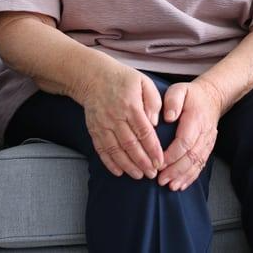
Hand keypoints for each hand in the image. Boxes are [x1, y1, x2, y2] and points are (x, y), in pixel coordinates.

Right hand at [78, 62, 163, 179]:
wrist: (93, 76)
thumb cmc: (123, 79)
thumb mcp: (143, 82)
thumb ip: (153, 101)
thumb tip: (155, 124)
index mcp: (131, 105)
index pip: (144, 132)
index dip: (152, 149)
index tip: (160, 161)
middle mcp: (115, 117)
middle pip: (130, 144)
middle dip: (142, 161)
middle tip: (152, 174)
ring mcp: (102, 124)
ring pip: (115, 150)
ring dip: (128, 165)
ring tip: (139, 175)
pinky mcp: (94, 129)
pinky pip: (101, 149)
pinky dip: (109, 162)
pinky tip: (119, 172)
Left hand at [157, 78, 223, 190]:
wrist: (212, 97)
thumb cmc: (191, 95)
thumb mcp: (179, 89)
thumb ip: (173, 101)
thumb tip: (169, 117)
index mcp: (196, 119)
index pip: (185, 141)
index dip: (172, 155)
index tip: (158, 163)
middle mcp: (204, 133)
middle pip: (191, 156)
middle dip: (176, 170)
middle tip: (161, 180)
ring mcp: (208, 142)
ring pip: (197, 163)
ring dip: (183, 176)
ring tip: (170, 186)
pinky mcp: (208, 147)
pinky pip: (201, 164)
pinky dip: (191, 176)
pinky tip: (181, 185)